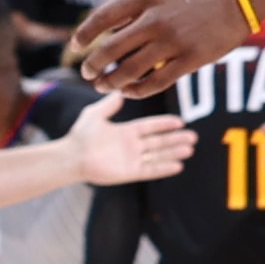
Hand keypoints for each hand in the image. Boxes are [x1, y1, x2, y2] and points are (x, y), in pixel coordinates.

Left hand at [61, 87, 195, 184]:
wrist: (71, 156)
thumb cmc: (80, 136)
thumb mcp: (95, 115)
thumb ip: (108, 104)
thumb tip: (119, 90)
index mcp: (126, 132)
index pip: (151, 127)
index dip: (165, 124)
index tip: (181, 121)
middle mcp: (132, 146)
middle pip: (159, 142)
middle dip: (176, 139)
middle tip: (193, 137)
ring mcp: (131, 159)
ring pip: (157, 155)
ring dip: (173, 152)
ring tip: (189, 149)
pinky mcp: (129, 173)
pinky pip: (150, 170)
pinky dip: (163, 168)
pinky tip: (178, 166)